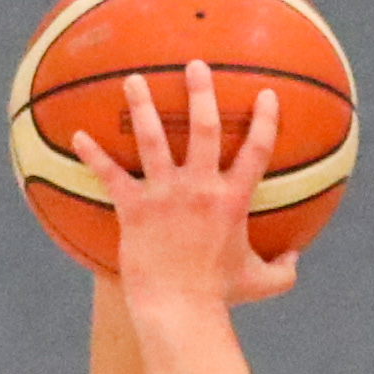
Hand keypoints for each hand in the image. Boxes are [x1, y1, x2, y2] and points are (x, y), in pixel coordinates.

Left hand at [74, 60, 301, 310]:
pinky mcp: (134, 208)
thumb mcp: (262, 283)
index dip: (265, 121)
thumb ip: (284, 269)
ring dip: (143, 105)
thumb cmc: (221, 296)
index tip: (266, 94)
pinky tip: (78, 135)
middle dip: (200, 92)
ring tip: (134, 80)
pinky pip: (110, 175)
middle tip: (194, 64)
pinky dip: (92, 155)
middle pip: (203, 128)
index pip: (256, 151)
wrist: (180, 309)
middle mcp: (200, 188)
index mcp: (233, 201)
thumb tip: (296, 258)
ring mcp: (164, 195)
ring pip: (152, 139)